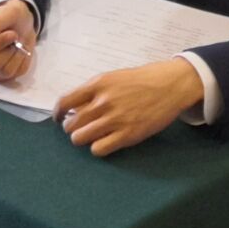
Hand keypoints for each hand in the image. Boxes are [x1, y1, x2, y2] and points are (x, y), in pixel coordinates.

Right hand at [0, 0, 37, 81]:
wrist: (23, 24)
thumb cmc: (11, 16)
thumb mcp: (7, 10)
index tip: (11, 34)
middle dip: (10, 48)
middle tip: (15, 35)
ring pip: (6, 71)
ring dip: (17, 54)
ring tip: (17, 42)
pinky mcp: (3, 76)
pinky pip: (17, 73)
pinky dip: (23, 60)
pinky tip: (19, 50)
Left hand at [55, 58, 204, 156]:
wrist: (170, 85)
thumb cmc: (142, 80)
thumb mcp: (114, 78)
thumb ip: (94, 91)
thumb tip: (75, 109)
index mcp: (98, 84)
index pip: (65, 102)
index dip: (58, 113)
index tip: (59, 118)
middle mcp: (103, 102)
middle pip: (71, 124)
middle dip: (72, 128)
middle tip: (81, 127)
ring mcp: (115, 119)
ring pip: (80, 138)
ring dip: (83, 139)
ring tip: (92, 136)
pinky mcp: (127, 135)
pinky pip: (98, 149)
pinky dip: (98, 148)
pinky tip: (105, 142)